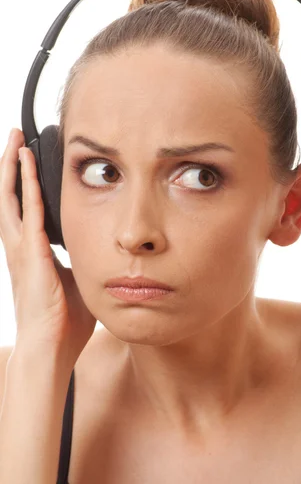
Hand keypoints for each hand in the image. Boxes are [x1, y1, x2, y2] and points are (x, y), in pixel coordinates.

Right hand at [0, 128, 96, 364]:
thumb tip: (101, 249)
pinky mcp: (30, 253)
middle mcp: (21, 246)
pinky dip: (24, 186)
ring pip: (11, 198)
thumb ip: (83, 260)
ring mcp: (22, 248)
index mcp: (32, 252)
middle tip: (15, 138)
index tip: (28, 160)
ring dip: (12, 168)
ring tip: (14, 141)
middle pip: (11, 196)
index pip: (25, 208)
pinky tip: (25, 164)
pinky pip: (27, 211)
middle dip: (12, 166)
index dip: (24, 183)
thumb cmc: (65, 321)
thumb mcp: (77, 279)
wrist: (52, 349)